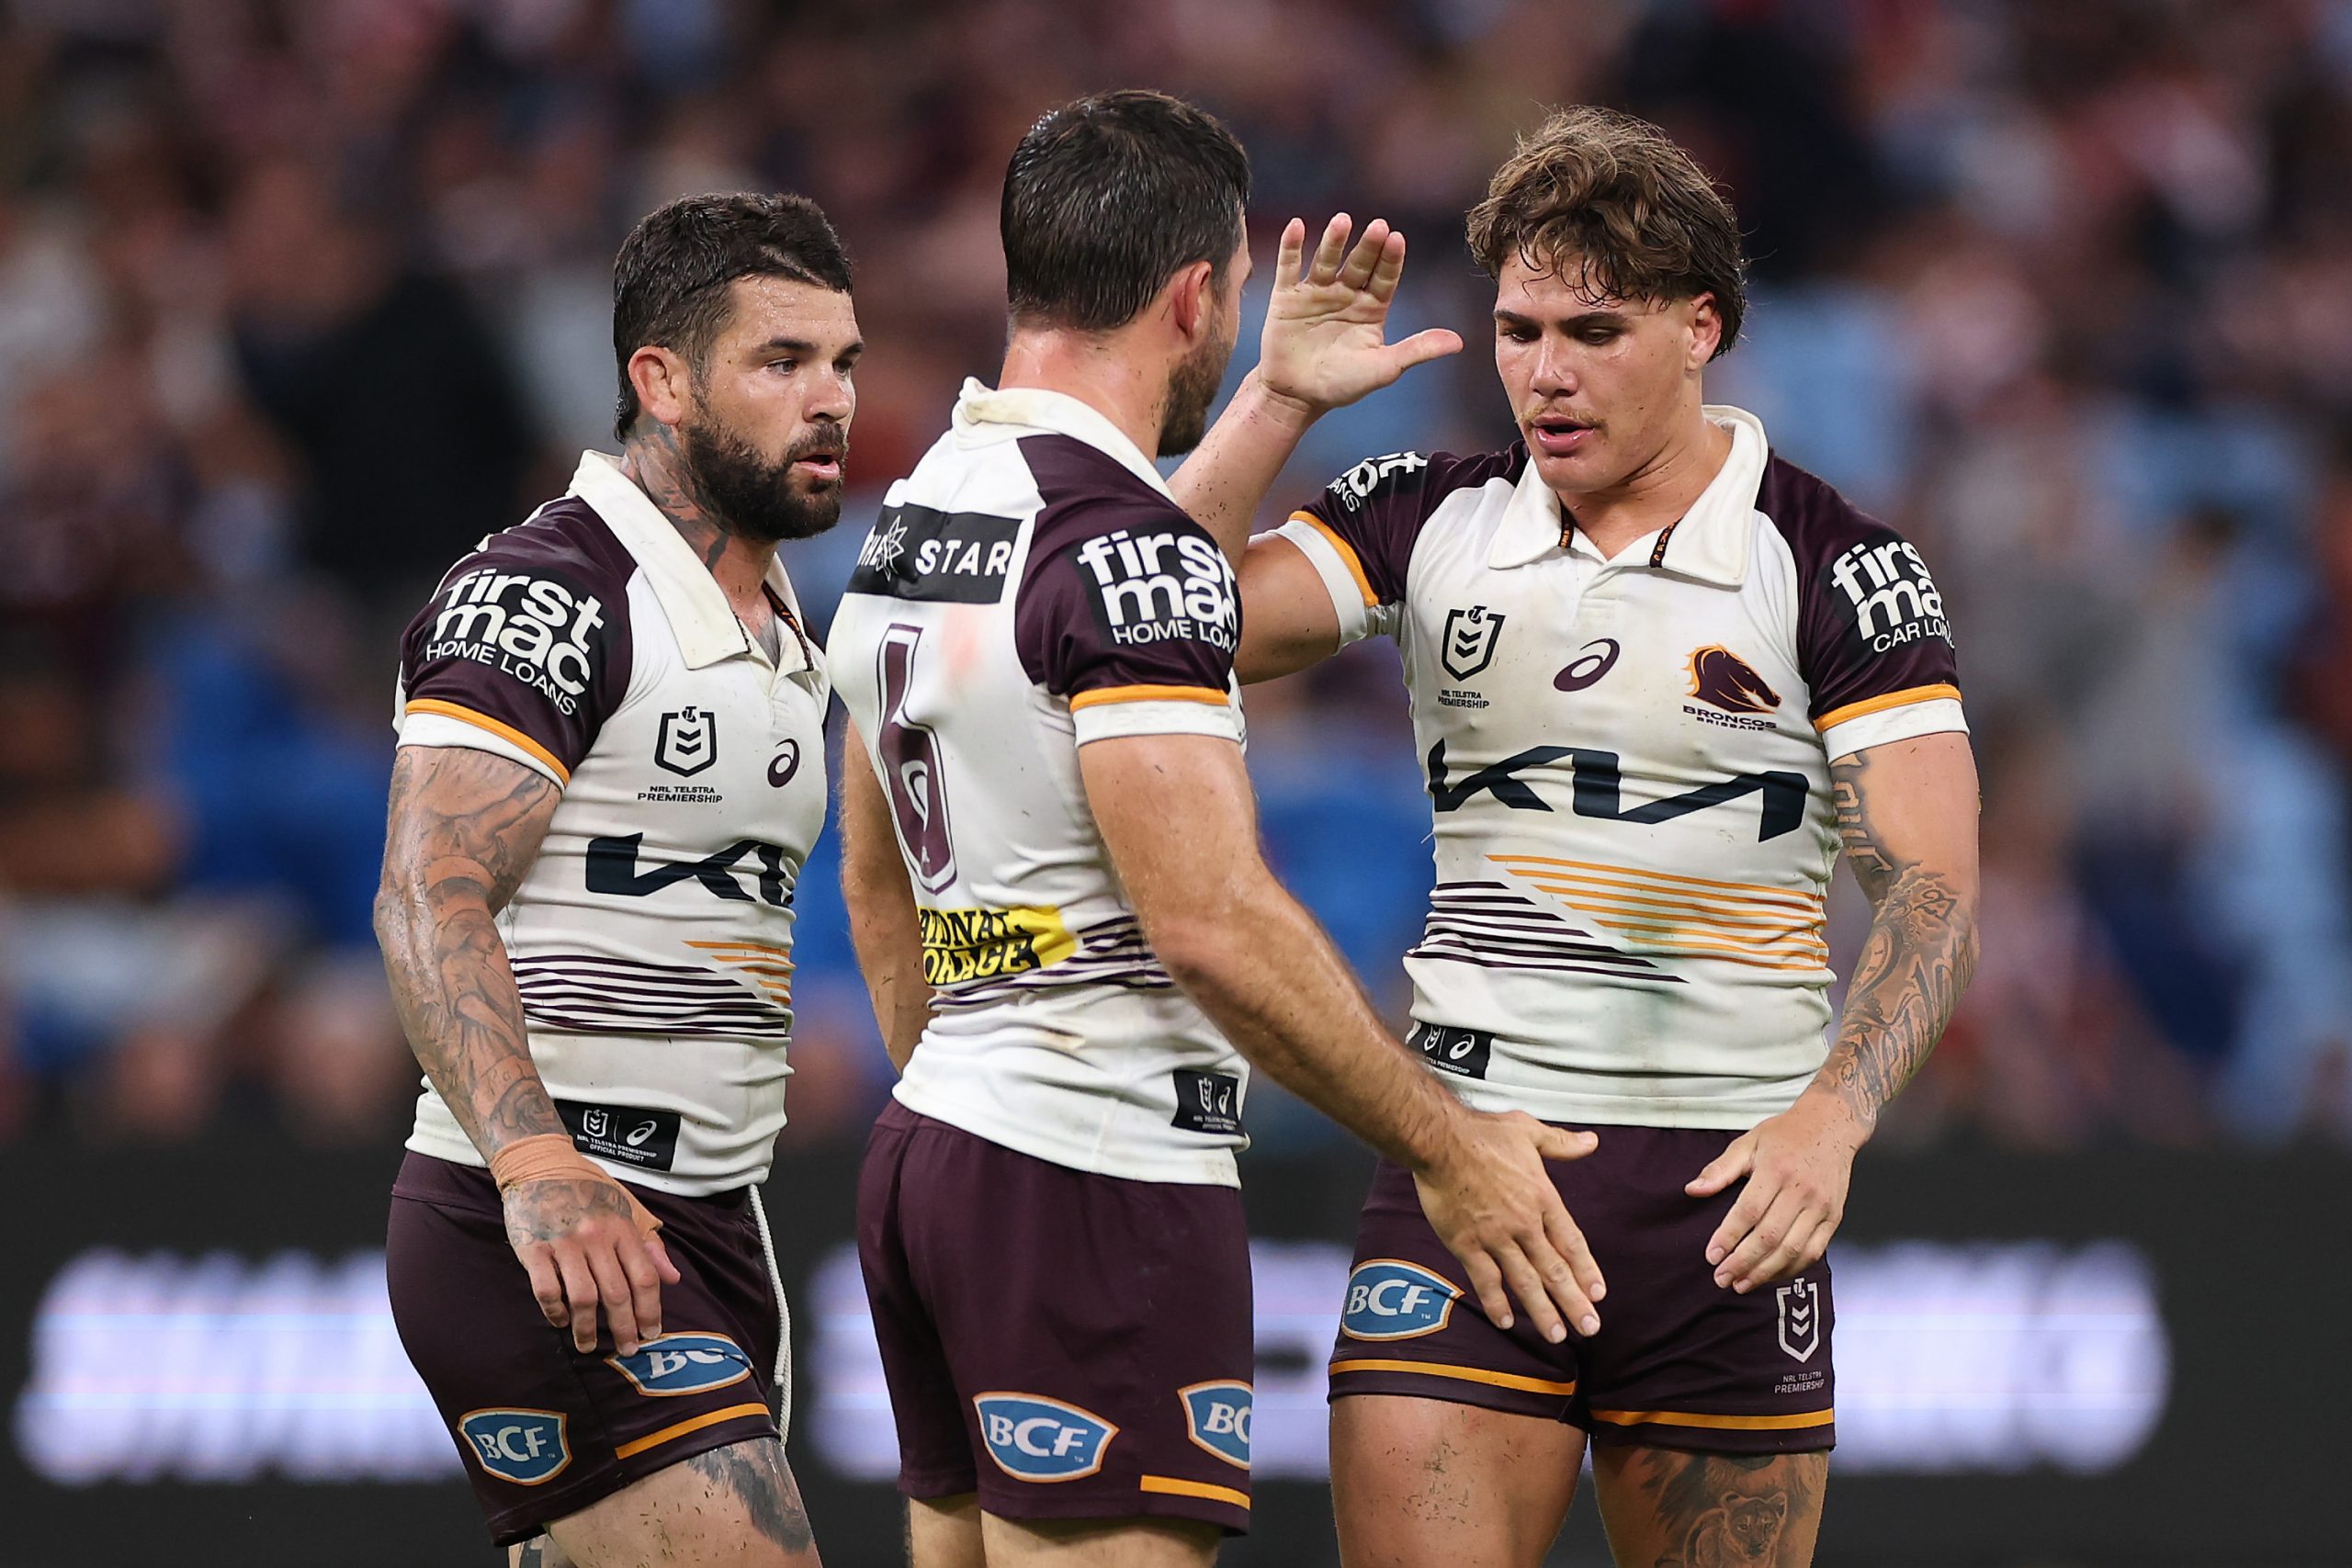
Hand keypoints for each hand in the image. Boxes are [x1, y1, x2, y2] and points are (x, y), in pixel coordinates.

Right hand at [503, 1173, 681, 1355]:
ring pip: (583, 1298)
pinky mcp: (534, 1248)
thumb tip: (674, 1278)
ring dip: (588, 1329)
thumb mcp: (627, 1207)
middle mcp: (597, 1238)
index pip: (644, 1277)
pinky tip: (560, 1321)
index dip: (651, 1310)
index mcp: (622, 1228)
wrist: (540, 1164)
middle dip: (625, 1328)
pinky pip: (546, 1290)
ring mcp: (564, 1244)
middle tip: (628, 1349)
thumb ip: (650, 1244)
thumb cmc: (587, 1188)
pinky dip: (554, 1311)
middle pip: (617, 1294)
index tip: (652, 1333)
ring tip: (589, 1345)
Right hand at [1255, 214, 1462, 417]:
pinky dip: (1292, 246)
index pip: (1385, 278)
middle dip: (1368, 246)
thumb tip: (1458, 342)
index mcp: (1372, 308)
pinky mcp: (1287, 297)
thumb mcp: (1383, 369)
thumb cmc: (1341, 385)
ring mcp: (1317, 293)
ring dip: (1334, 241)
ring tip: (1342, 221)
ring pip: (1327, 260)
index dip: (1391, 260)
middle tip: (1378, 226)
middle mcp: (1346, 294)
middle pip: (1359, 264)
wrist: (1296, 397)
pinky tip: (1297, 225)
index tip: (1397, 240)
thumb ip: (1417, 350)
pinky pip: (1290, 267)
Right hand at [1411, 1110, 1604, 1343]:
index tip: (1597, 1293)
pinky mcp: (1467, 1244)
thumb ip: (1561, 1143)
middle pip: (1554, 1270)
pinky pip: (1485, 1280)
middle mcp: (1524, 1223)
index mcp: (1542, 1198)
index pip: (1572, 1242)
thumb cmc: (1482, 1133)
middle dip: (1573, 1302)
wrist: (1441, 1141)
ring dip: (1543, 1311)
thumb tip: (1591, 1142)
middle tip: (1590, 1328)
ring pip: (1525, 1282)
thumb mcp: (1529, 1131)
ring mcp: (1496, 1237)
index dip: (1586, 1270)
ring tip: (1557, 1335)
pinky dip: (1496, 1302)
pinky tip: (1505, 1321)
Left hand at [1687, 1089, 1867, 1292]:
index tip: (1712, 1256)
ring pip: (1792, 1249)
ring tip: (1742, 1283)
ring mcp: (1821, 1207)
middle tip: (1721, 1278)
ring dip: (1765, 1272)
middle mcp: (1801, 1191)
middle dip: (1743, 1263)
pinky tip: (1771, 1275)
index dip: (1728, 1237)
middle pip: (1770, 1237)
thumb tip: (1692, 1189)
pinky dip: (1791, 1268)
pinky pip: (1813, 1251)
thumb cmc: (1786, 1134)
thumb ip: (1720, 1169)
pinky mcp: (1834, 1218)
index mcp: (1776, 1170)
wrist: (1832, 1125)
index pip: (1748, 1211)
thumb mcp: (1748, 1142)